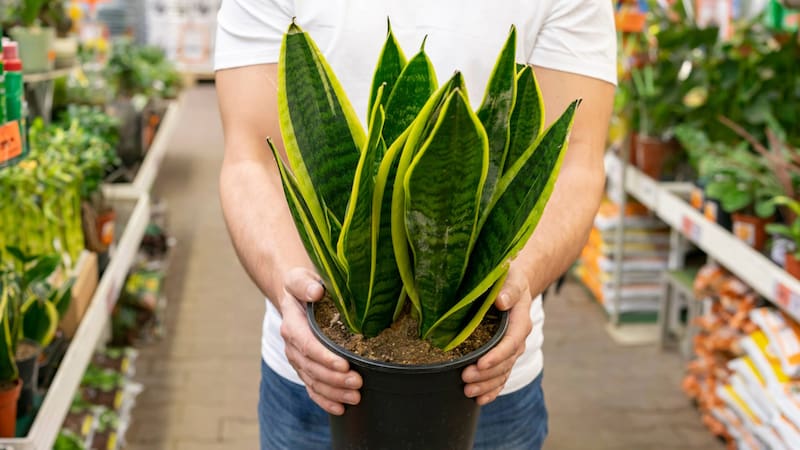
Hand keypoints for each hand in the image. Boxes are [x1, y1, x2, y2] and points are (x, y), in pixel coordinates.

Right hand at [279, 268, 362, 414]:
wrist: (294, 296)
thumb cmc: (302, 286)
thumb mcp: (299, 278)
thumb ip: (304, 283)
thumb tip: (316, 291)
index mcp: (292, 325)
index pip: (307, 345)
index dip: (325, 357)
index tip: (344, 364)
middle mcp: (293, 346)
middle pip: (312, 368)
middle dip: (335, 379)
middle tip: (358, 383)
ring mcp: (298, 360)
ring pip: (313, 381)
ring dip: (334, 392)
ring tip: (356, 397)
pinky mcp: (305, 368)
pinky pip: (312, 388)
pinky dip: (325, 400)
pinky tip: (340, 409)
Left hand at [461, 266, 532, 404]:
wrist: (512, 284)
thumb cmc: (508, 278)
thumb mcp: (511, 278)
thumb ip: (508, 289)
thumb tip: (501, 301)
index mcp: (520, 321)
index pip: (511, 342)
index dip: (497, 355)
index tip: (480, 363)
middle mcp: (518, 339)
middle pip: (505, 362)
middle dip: (486, 374)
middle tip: (465, 378)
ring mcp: (511, 349)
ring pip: (502, 373)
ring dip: (487, 385)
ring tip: (468, 391)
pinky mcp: (503, 356)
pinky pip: (501, 376)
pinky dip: (492, 389)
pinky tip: (480, 400)